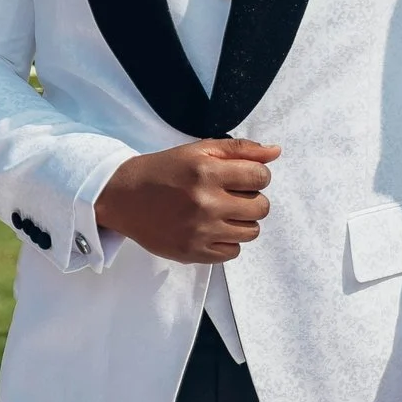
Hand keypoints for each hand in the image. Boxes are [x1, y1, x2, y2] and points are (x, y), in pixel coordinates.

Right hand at [93, 138, 280, 263]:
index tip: (243, 177)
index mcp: (207, 172)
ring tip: (223, 213)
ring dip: (243, 221)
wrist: (125, 197)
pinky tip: (213, 229)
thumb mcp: (200, 150)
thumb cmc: (166, 170)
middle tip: (232, 196)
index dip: (258, 176)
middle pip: (261, 207)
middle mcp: (205, 202)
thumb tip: (276, 151)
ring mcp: (199, 231)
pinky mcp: (192, 253)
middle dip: (253, 199)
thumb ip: (240, 149)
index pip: (261, 177)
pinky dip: (228, 241)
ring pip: (251, 232)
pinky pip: (233, 252)